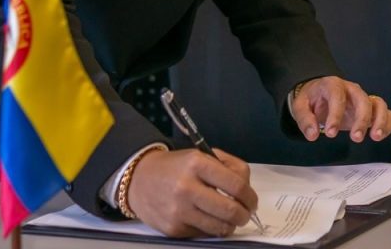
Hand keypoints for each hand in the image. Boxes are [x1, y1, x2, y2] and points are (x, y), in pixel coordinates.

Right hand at [126, 147, 257, 237]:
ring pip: (220, 227)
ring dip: (231, 225)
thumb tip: (247, 189)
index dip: (250, 196)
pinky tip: (209, 220)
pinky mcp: (174, 229)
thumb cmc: (176, 167)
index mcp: (196, 164)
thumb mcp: (200, 155)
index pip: (235, 184)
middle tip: (245, 214)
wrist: (138, 180)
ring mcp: (179, 211)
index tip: (252, 201)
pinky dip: (212, 229)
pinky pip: (204, 234)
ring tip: (230, 219)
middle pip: (230, 210)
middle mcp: (186, 187)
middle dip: (245, 215)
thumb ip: (228, 167)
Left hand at [290, 76, 390, 142]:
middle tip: (356, 138)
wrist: (319, 94)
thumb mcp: (300, 106)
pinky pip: (385, 112)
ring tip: (375, 137)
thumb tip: (312, 135)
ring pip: (378, 103)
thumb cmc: (312, 99)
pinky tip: (380, 135)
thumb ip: (305, 120)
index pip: (337, 96)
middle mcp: (350, 89)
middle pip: (362, 99)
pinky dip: (387, 123)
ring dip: (380, 120)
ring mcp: (362, 98)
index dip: (335, 115)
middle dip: (361, 119)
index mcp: (332, 85)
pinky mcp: (370, 108)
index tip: (330, 133)